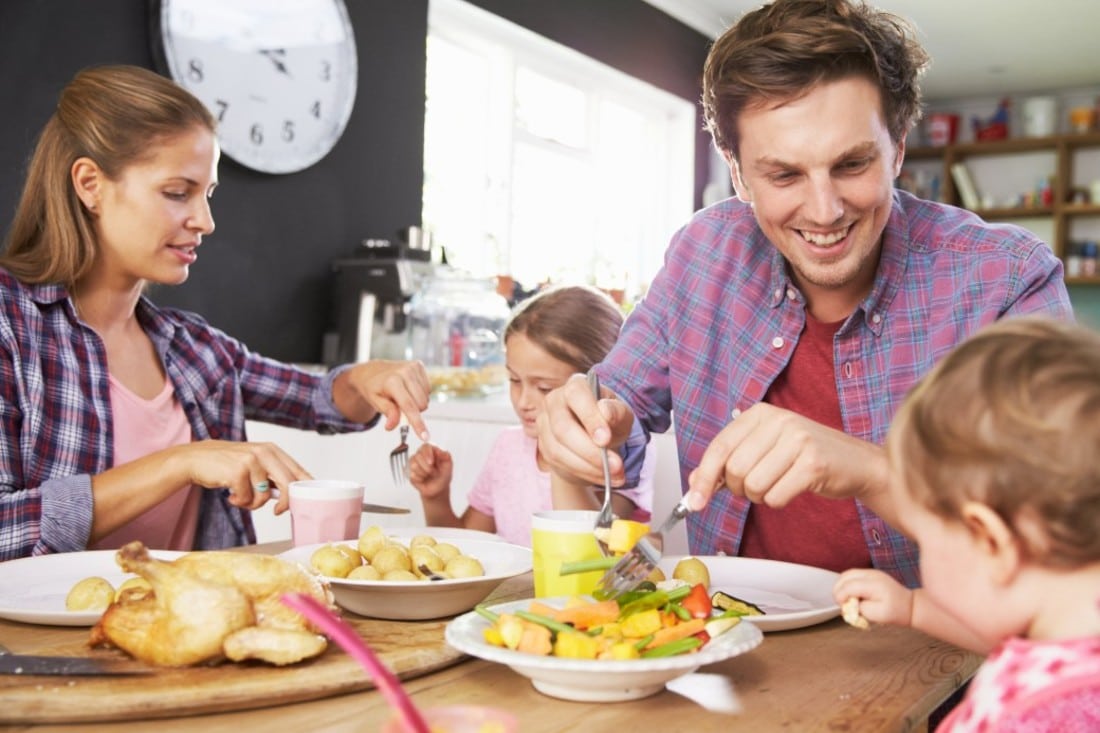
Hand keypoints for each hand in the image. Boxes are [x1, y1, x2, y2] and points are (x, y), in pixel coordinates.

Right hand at [174, 440, 311, 514]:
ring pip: (265, 496)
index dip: (305, 489)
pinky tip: (231, 495)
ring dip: (252, 504)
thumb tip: (294, 496)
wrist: (196, 459)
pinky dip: (239, 502)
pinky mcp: (237, 472)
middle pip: (288, 484)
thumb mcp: (255, 464)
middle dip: (286, 502)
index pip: (298, 470)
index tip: (304, 502)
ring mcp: (251, 461)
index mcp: (272, 450)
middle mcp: (264, 452)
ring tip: (241, 496)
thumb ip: (273, 476)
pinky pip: (247, 499)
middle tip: (278, 511)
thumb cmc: (227, 464)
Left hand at [335, 360, 431, 439]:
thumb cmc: (374, 389)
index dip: (418, 423)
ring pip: (426, 398)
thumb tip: (391, 426)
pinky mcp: (419, 365)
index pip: (409, 406)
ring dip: (416, 402)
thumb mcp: (375, 402)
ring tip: (403, 395)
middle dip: (413, 411)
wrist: (372, 371)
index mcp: (392, 381)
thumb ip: (387, 413)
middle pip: (422, 404)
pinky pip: (428, 389)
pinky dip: (419, 393)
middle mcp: (405, 372)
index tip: (425, 437)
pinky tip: (409, 389)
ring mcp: (414, 367)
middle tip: (399, 405)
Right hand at [408, 443, 452, 499]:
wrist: (438, 489)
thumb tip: (441, 451)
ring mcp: (414, 464)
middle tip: (433, 472)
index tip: (431, 462)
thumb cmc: (443, 476)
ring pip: (413, 465)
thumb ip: (446, 456)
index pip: (425, 446)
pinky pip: (412, 475)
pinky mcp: (410, 473)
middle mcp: (421, 455)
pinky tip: (423, 479)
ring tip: (429, 475)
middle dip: (427, 467)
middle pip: (417, 456)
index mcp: (430, 451)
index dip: (427, 453)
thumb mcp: (448, 465)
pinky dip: (420, 479)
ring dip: (424, 473)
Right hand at [535, 373, 634, 486]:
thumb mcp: (621, 414)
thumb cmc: (609, 420)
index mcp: (575, 386)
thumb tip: (605, 411)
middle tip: (615, 466)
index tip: (606, 439)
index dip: (590, 418)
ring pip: (558, 450)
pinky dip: (583, 473)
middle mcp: (554, 402)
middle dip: (589, 451)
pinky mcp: (543, 445)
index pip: (576, 396)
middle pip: (562, 428)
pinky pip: (559, 464)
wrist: (596, 436)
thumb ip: (617, 411)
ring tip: (614, 475)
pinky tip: (601, 476)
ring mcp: (544, 424)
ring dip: (588, 467)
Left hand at [685, 403, 890, 514]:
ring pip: (754, 485)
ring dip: (760, 497)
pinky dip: (777, 502)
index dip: (704, 477)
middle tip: (755, 487)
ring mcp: (798, 440)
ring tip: (777, 485)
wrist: (857, 462)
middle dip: (739, 489)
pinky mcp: (814, 464)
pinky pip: (776, 496)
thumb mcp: (764, 449)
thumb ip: (729, 462)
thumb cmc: (807, 456)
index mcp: (760, 413)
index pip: (719, 447)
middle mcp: (779, 421)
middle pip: (735, 470)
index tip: (694, 500)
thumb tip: (695, 483)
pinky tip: (791, 489)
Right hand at [833, 568, 913, 627]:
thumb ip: (860, 608)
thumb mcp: (877, 615)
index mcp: (873, 584)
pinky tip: (851, 594)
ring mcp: (871, 572)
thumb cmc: (895, 612)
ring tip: (845, 599)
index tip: (842, 607)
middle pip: (844, 576)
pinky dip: (847, 584)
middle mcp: (871, 574)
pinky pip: (852, 575)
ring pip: (846, 574)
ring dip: (841, 586)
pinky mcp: (870, 574)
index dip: (840, 596)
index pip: (849, 586)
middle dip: (838, 590)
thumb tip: (849, 604)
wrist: (909, 605)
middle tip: (842, 603)